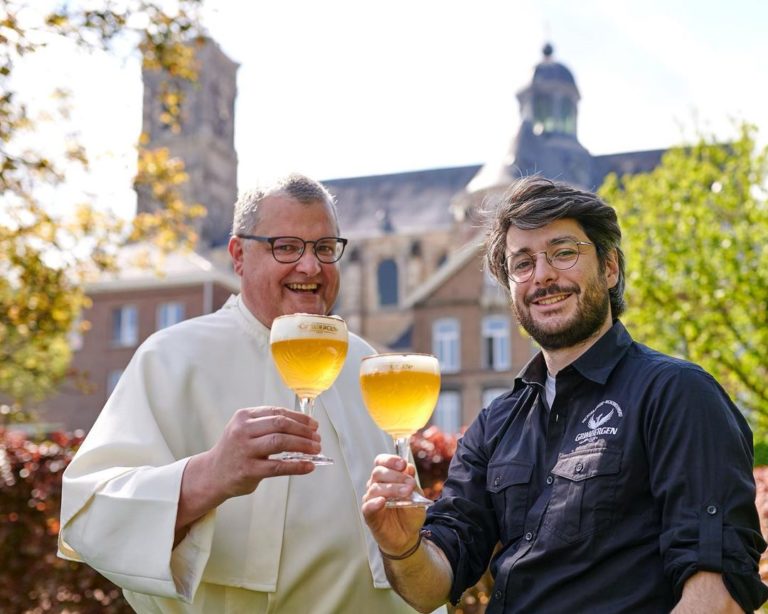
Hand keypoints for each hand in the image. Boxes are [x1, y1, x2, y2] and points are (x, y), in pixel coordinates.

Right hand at [202, 406, 320, 498]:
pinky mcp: (248, 470)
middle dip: (303, 430)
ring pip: (280, 442)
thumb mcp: (244, 430)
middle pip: (280, 424)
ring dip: (303, 445)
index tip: (313, 424)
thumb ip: (267, 424)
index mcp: (244, 417)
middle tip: (317, 437)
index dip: (299, 418)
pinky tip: (308, 466)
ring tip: (315, 449)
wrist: (212, 474)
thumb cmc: (234, 451)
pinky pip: (278, 466)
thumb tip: (303, 426)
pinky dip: (296, 466)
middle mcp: (243, 430)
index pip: (277, 412)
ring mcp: (245, 450)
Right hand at [362, 454, 425, 555]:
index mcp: (386, 478)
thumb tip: (409, 467)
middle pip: (378, 472)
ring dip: (392, 488)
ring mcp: (371, 500)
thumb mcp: (417, 496)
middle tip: (410, 484)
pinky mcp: (369, 515)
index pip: (381, 462)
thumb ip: (412, 483)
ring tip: (406, 493)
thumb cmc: (410, 514)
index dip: (390, 460)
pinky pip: (367, 506)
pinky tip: (382, 502)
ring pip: (375, 488)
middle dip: (395, 475)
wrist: (408, 536)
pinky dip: (374, 503)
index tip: (403, 464)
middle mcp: (376, 486)